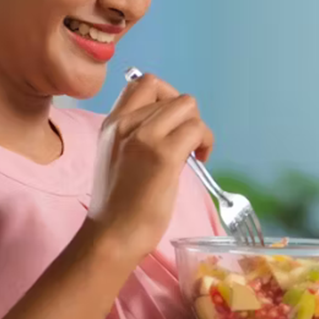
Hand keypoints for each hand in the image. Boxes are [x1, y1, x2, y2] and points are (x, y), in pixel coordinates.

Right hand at [87, 73, 213, 260]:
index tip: (172, 123)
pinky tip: (201, 161)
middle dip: (187, 115)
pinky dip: (206, 142)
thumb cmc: (118, 203)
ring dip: (198, 128)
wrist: (112, 235)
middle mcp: (125, 123)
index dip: (166, 96)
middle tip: (187, 142)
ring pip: (188, 106)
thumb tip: (173, 124)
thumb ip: (138, 133)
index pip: (143, 82)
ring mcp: (145, 137)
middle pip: (172, 93)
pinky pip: (197, 129)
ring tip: (194, 153)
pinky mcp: (163, 155)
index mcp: (112, 123)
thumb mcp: (118, 155)